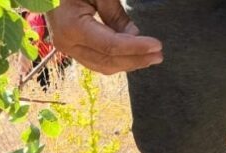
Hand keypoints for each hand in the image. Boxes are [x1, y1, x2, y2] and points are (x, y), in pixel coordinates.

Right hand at [45, 0, 161, 75]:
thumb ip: (115, 14)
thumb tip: (134, 36)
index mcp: (72, 27)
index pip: (110, 46)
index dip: (135, 48)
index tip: (157, 46)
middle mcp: (67, 44)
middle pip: (106, 61)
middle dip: (135, 60)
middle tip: (159, 56)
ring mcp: (67, 48)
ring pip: (101, 65)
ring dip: (127, 63)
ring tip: (150, 57)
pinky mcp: (71, 47)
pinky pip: (96, 59)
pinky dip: (116, 59)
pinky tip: (133, 55)